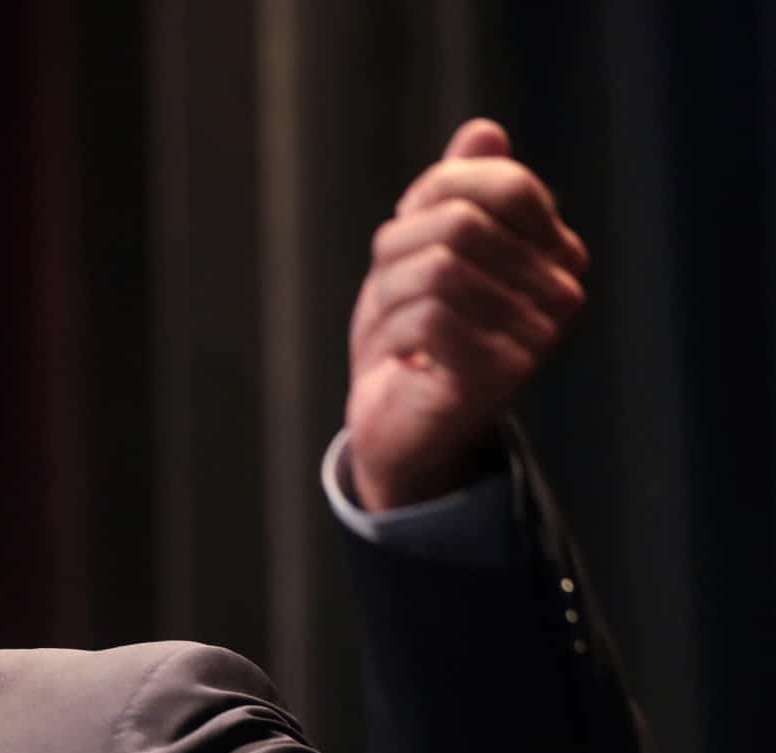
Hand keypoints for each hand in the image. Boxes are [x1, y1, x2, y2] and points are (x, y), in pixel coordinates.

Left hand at [346, 119, 588, 510]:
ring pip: (439, 269)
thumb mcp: (425, 248)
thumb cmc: (413, 331)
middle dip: (399, 249)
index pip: (500, 182)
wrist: (394, 422)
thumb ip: (458, 190)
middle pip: (461, 223)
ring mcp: (539, 336)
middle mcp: (563, 292)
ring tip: (394, 328)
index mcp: (556, 252)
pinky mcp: (502, 375)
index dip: (431, 198)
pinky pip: (429, 318)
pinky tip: (401, 357)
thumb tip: (484, 131)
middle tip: (390, 293)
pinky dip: (392, 332)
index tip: (410, 237)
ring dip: (388, 295)